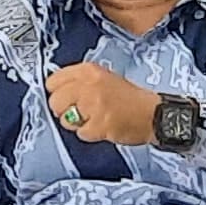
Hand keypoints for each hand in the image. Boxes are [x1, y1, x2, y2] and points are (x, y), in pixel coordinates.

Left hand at [44, 60, 163, 144]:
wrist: (153, 113)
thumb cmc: (128, 98)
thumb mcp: (102, 78)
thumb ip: (78, 81)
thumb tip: (55, 91)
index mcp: (88, 70)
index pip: (52, 81)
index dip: (57, 93)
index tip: (65, 98)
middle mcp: (89, 85)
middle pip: (55, 102)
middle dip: (64, 111)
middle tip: (79, 113)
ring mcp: (94, 105)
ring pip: (66, 120)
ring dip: (77, 124)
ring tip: (93, 119)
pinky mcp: (100, 124)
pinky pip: (81, 133)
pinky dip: (90, 134)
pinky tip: (102, 127)